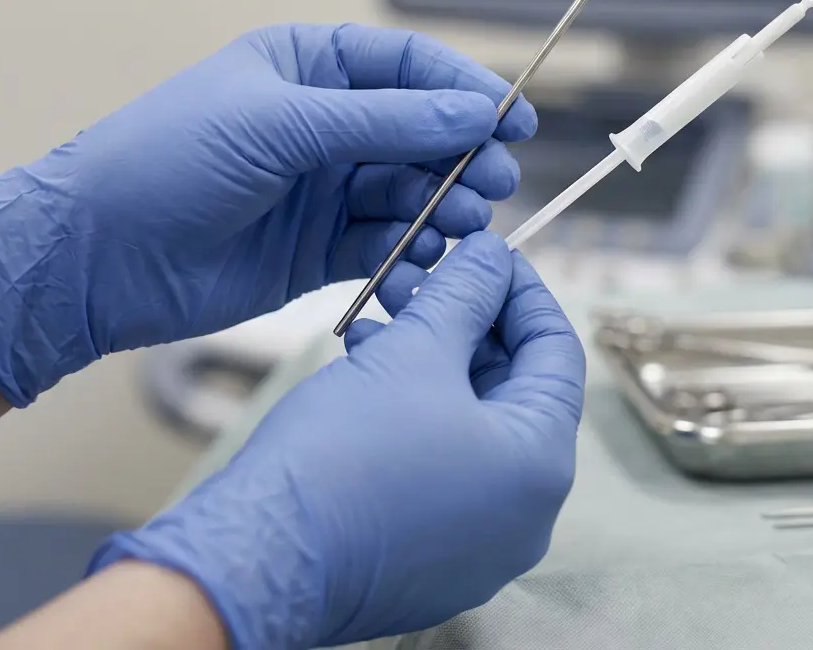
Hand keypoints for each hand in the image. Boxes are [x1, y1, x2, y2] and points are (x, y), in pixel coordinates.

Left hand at [0, 25, 535, 406]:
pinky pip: (385, 240)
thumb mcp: (279, 124)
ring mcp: (324, 186)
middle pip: (420, 131)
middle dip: (461, 154)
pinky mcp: (321, 245)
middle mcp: (324, 123)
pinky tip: (426, 256)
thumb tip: (472, 111)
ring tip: (464, 224)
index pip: (408, 67)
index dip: (464, 90)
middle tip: (493, 180)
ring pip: (409, 189)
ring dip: (443, 205)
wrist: (99, 256)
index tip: (512, 118)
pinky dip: (411, 248)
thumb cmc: (168, 161)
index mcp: (309, 67)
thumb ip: (382, 120)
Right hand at [88, 233, 585, 649]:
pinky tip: (366, 368)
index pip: (557, 351)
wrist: (256, 559)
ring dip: (432, 359)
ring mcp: (478, 541)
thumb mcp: (414, 350)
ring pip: (470, 421)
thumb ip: (466, 293)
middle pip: (513, 386)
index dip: (522, 291)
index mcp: (539, 464)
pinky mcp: (430, 555)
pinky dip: (415, 409)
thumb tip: (491, 254)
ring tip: (380, 319)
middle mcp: (524, 513)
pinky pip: (442, 463)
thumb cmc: (344, 453)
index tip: (488, 255)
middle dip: (466, 322)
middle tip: (425, 279)